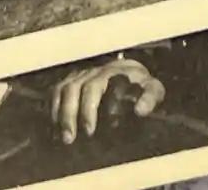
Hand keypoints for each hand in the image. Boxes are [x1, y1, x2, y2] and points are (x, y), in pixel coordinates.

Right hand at [51, 58, 165, 144]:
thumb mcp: (153, 89)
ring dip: (64, 113)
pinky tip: (55, 125)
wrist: (131, 71)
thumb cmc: (141, 85)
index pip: (97, 86)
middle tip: (75, 137)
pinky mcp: (73, 80)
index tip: (89, 130)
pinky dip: (54, 106)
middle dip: (74, 113)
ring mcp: (83, 74)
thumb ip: (150, 97)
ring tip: (66, 137)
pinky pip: (58, 89)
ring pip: (67, 88)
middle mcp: (96, 71)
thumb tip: (140, 110)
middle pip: (80, 88)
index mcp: (115, 72)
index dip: (89, 108)